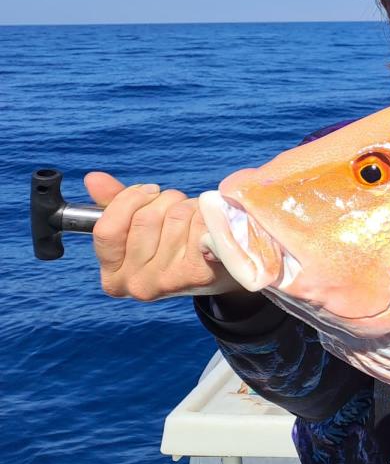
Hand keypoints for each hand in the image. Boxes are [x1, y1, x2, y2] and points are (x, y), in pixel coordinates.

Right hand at [85, 171, 245, 300]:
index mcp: (113, 277)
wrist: (223, 274)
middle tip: (178, 207)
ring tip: (194, 219)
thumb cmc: (177, 248)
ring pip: (175, 216)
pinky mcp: (199, 273)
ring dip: (189, 206)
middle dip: (165, 200)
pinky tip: (210, 226)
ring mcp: (167, 282)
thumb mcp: (141, 231)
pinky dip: (207, 214)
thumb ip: (114, 205)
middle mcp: (137, 285)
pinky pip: (199, 223)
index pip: (107, 229)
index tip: (149, 191)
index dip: (129, 200)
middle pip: (145, 218)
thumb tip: (93, 178)